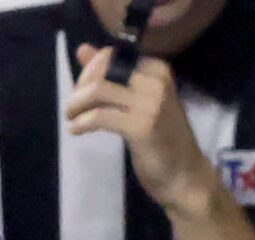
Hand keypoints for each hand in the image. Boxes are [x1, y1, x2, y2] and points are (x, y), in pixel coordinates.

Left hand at [67, 44, 222, 219]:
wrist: (183, 174)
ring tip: (72, 119)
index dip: (88, 72)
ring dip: (76, 105)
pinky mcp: (141, 126)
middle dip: (79, 89)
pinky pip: (99, 116)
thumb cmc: (160, 139)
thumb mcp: (137, 102)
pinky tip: (76, 131)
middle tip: (73, 108)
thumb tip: (83, 50)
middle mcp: (156, 81)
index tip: (80, 92)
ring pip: (98, 91)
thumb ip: (111, 76)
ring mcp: (151, 103)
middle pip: (102, 72)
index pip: (111, 56)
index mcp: (157, 70)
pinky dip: (81, 123)